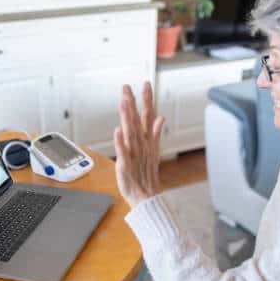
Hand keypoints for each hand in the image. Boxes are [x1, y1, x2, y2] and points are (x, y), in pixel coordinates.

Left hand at [114, 82, 165, 208]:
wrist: (146, 196)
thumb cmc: (146, 174)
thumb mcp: (153, 151)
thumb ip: (155, 132)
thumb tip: (161, 117)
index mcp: (147, 140)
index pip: (148, 116)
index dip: (147, 100)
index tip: (145, 84)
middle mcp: (141, 144)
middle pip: (137, 120)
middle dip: (133, 103)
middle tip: (127, 88)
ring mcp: (134, 153)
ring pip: (130, 131)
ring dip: (127, 117)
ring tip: (124, 102)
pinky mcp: (125, 164)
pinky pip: (123, 151)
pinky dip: (120, 141)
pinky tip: (118, 130)